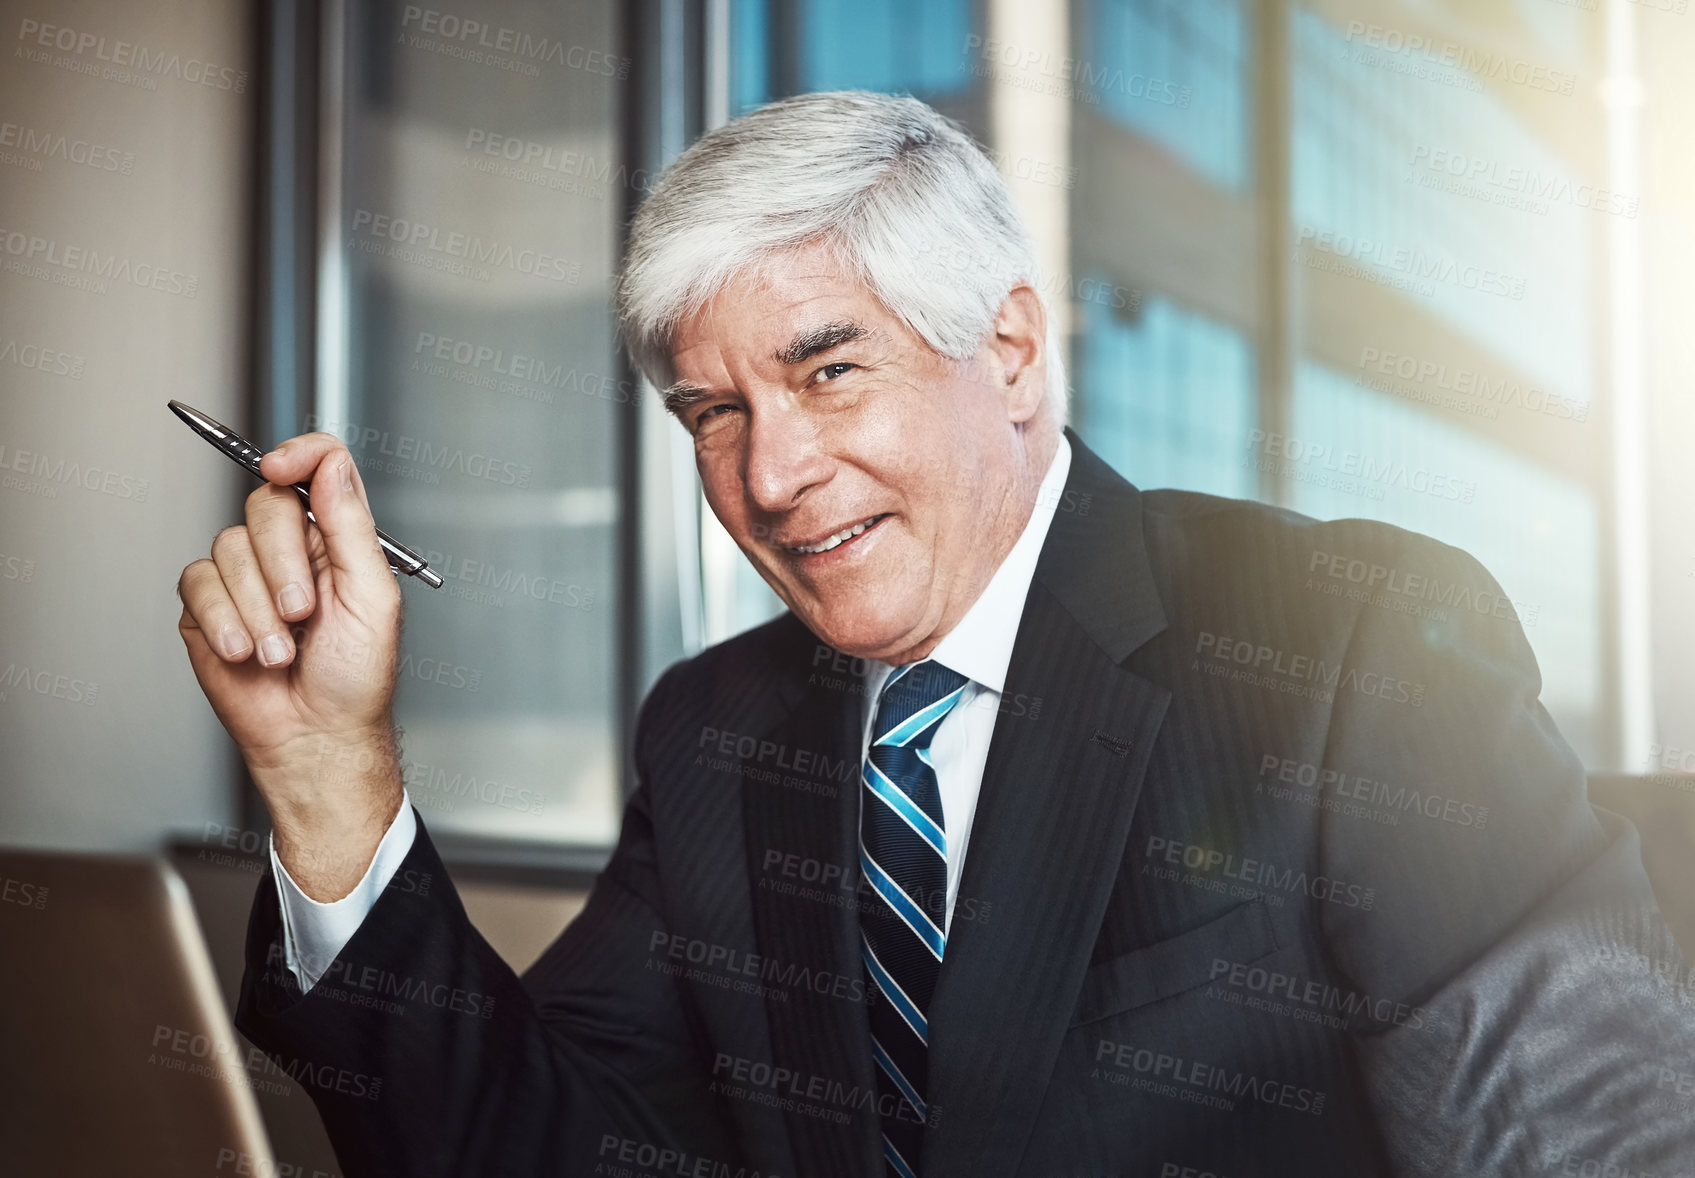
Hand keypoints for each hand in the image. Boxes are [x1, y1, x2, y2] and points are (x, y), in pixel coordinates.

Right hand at [176, 433, 404, 897]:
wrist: (315, 735)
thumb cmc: (356, 677)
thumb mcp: (373, 598)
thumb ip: (351, 526)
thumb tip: (332, 465)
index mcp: (336, 538)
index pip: (317, 467)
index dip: (298, 456)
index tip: (282, 468)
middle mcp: (290, 548)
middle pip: (265, 504)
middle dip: (282, 565)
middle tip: (303, 614)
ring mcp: (245, 575)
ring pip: (229, 548)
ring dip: (257, 609)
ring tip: (282, 651)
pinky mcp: (207, 605)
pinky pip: (198, 584)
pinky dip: (223, 621)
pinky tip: (246, 652)